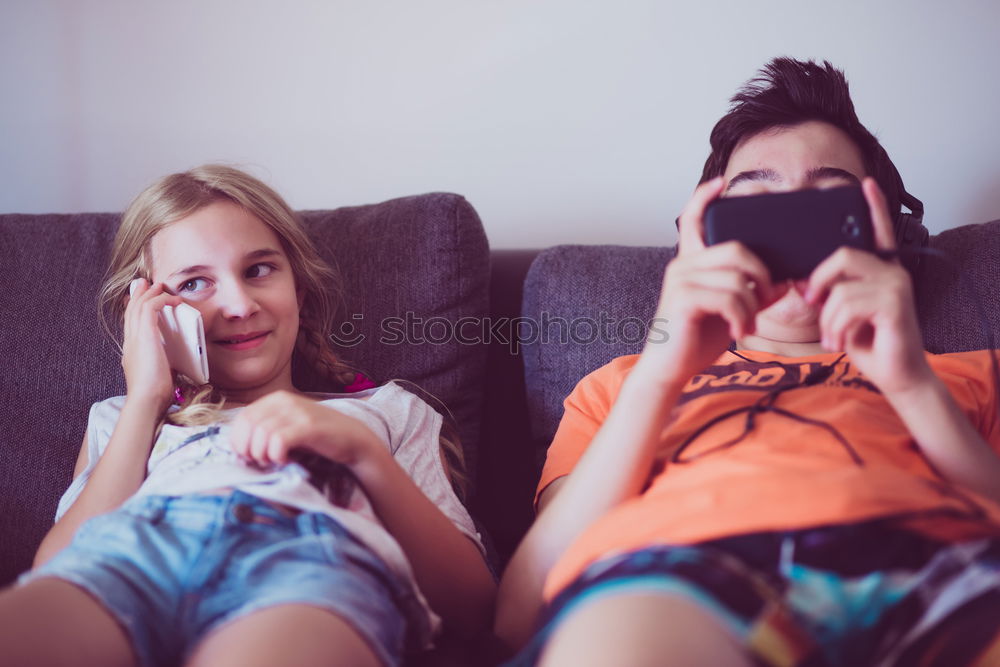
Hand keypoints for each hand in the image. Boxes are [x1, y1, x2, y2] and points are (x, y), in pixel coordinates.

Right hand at [122, 279, 182, 410]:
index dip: (135, 309)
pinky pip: (149, 308)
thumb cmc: (156, 394)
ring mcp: (134, 338)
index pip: (131, 324)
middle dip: (138, 295)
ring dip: (150, 293)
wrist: (147, 400)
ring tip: (160, 286)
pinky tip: (173, 300)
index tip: (141, 299)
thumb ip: (164, 365)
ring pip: (138, 306)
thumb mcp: (160, 374)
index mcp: (132, 351)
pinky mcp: (144, 335)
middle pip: (131, 311)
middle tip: (146, 283)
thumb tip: (175, 364)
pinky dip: (161, 300)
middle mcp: (130, 342)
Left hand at [228, 390, 381, 467]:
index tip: (248, 456)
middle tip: (261, 461)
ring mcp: (297, 412)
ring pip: (262, 434)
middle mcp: (284, 400)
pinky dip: (277, 455)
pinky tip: (286, 459)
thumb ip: (265, 427)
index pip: (242, 418)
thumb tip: (238, 445)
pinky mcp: (308, 426)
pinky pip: (279, 441)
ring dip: (263, 454)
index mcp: (275, 399)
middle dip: (249, 449)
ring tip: (275, 460)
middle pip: (249, 426)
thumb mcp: (287, 425)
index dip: (239, 440)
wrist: (353, 439)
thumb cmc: (317, 437)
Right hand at [643, 177, 784, 382]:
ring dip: (753, 303)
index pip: (693, 220)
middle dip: (761, 273)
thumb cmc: (696, 339)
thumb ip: (753, 292)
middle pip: (735, 248)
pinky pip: (729, 296)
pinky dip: (742, 315)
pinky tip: (739, 329)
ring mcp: (680, 281)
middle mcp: (682, 265)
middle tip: (766, 298)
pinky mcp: (683, 299)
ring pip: (736, 276)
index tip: (722, 183)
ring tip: (748, 323)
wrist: (670, 369)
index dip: (705, 198)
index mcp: (691, 263)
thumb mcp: (732, 311)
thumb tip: (785, 280)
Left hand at [806, 178, 931, 392]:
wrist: (895, 376)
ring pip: (839, 288)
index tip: (864, 184)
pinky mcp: (895, 305)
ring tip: (832, 336)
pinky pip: (847, 306)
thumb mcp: (838, 313)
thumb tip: (796, 278)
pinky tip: (841, 342)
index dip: (872, 206)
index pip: (876, 231)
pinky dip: (835, 328)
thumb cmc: (867, 342)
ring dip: (825, 319)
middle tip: (812, 304)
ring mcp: (896, 286)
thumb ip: (826, 292)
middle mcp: (891, 272)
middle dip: (817, 281)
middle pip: (842, 255)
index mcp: (879, 270)